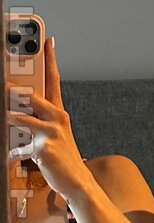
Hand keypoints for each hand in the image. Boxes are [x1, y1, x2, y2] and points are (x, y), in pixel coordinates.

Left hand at [6, 36, 90, 200]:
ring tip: (2, 113)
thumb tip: (13, 113)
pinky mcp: (43, 147)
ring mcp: (51, 132)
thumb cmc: (62, 157)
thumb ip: (33, 121)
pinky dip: (12, 151)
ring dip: (7, 117)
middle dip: (15, 89)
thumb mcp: (50, 135)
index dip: (50, 59)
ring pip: (21, 118)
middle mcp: (57, 118)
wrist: (76, 181)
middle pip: (34, 95)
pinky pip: (18, 145)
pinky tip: (10, 154)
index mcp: (59, 112)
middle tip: (4, 82)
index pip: (54, 79)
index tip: (47, 41)